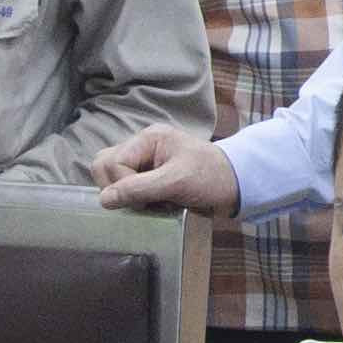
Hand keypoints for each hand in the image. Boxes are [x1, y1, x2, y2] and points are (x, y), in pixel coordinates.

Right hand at [94, 127, 240, 216]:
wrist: (238, 186)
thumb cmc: (211, 178)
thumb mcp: (175, 182)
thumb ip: (138, 189)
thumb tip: (104, 199)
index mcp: (148, 138)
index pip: (111, 162)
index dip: (122, 185)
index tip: (145, 200)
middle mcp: (143, 146)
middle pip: (105, 165)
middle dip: (119, 188)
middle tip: (144, 202)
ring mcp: (146, 161)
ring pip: (113, 177)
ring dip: (128, 195)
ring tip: (152, 203)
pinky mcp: (150, 176)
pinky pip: (128, 187)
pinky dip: (137, 199)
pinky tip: (156, 204)